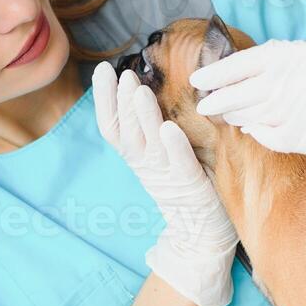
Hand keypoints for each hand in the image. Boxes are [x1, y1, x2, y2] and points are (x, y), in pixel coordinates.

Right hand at [93, 62, 238, 305]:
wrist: (202, 234)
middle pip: (126, 130)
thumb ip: (156, 126)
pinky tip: (168, 127)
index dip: (105, 99)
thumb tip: (152, 85)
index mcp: (137, 157)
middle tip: (122, 73)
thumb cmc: (188, 184)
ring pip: (148, 143)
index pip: (113, 125)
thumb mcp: (165, 153)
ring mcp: (167, 175)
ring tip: (138, 89)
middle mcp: (147, 165)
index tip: (102, 71)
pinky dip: (173, 145)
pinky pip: (180, 163)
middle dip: (122, 100)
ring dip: (142, 116)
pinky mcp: (191, 185)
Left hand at [190, 39, 305, 169]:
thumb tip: (233, 75)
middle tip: (202, 104)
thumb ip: (278, 63)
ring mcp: (303, 110)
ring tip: (225, 115)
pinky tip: (252, 128)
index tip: (198, 79)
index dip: (217, 72)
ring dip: (236, 116)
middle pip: (243, 93)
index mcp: (296, 54)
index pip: (244, 63)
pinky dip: (258, 133)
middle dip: (219, 100)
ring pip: (254, 116)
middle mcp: (297, 80)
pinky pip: (271, 137)